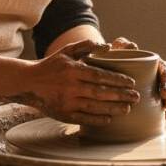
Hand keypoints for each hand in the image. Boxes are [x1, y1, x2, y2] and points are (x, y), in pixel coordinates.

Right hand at [17, 39, 139, 125]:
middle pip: (101, 93)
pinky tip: (109, 119)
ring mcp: (67, 102)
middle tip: (136, 97)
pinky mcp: (63, 114)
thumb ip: (86, 45)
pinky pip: (83, 119)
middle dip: (121, 95)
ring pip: (95, 107)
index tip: (131, 82)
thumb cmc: (51, 65)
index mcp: (73, 70)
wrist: (28, 82)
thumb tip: (107, 46)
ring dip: (113, 109)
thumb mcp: (66, 51)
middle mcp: (71, 86)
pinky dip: (97, 120)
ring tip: (128, 108)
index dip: (117, 80)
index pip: (100, 76)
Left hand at [109, 37, 165, 119]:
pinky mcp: (147, 101)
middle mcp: (154, 77)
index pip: (163, 67)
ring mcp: (152, 89)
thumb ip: (124, 44)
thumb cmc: (115, 55)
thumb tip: (133, 46)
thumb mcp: (119, 47)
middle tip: (165, 95)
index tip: (165, 78)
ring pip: (164, 96)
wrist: (105, 67)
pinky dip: (163, 113)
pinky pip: (157, 108)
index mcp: (152, 64)